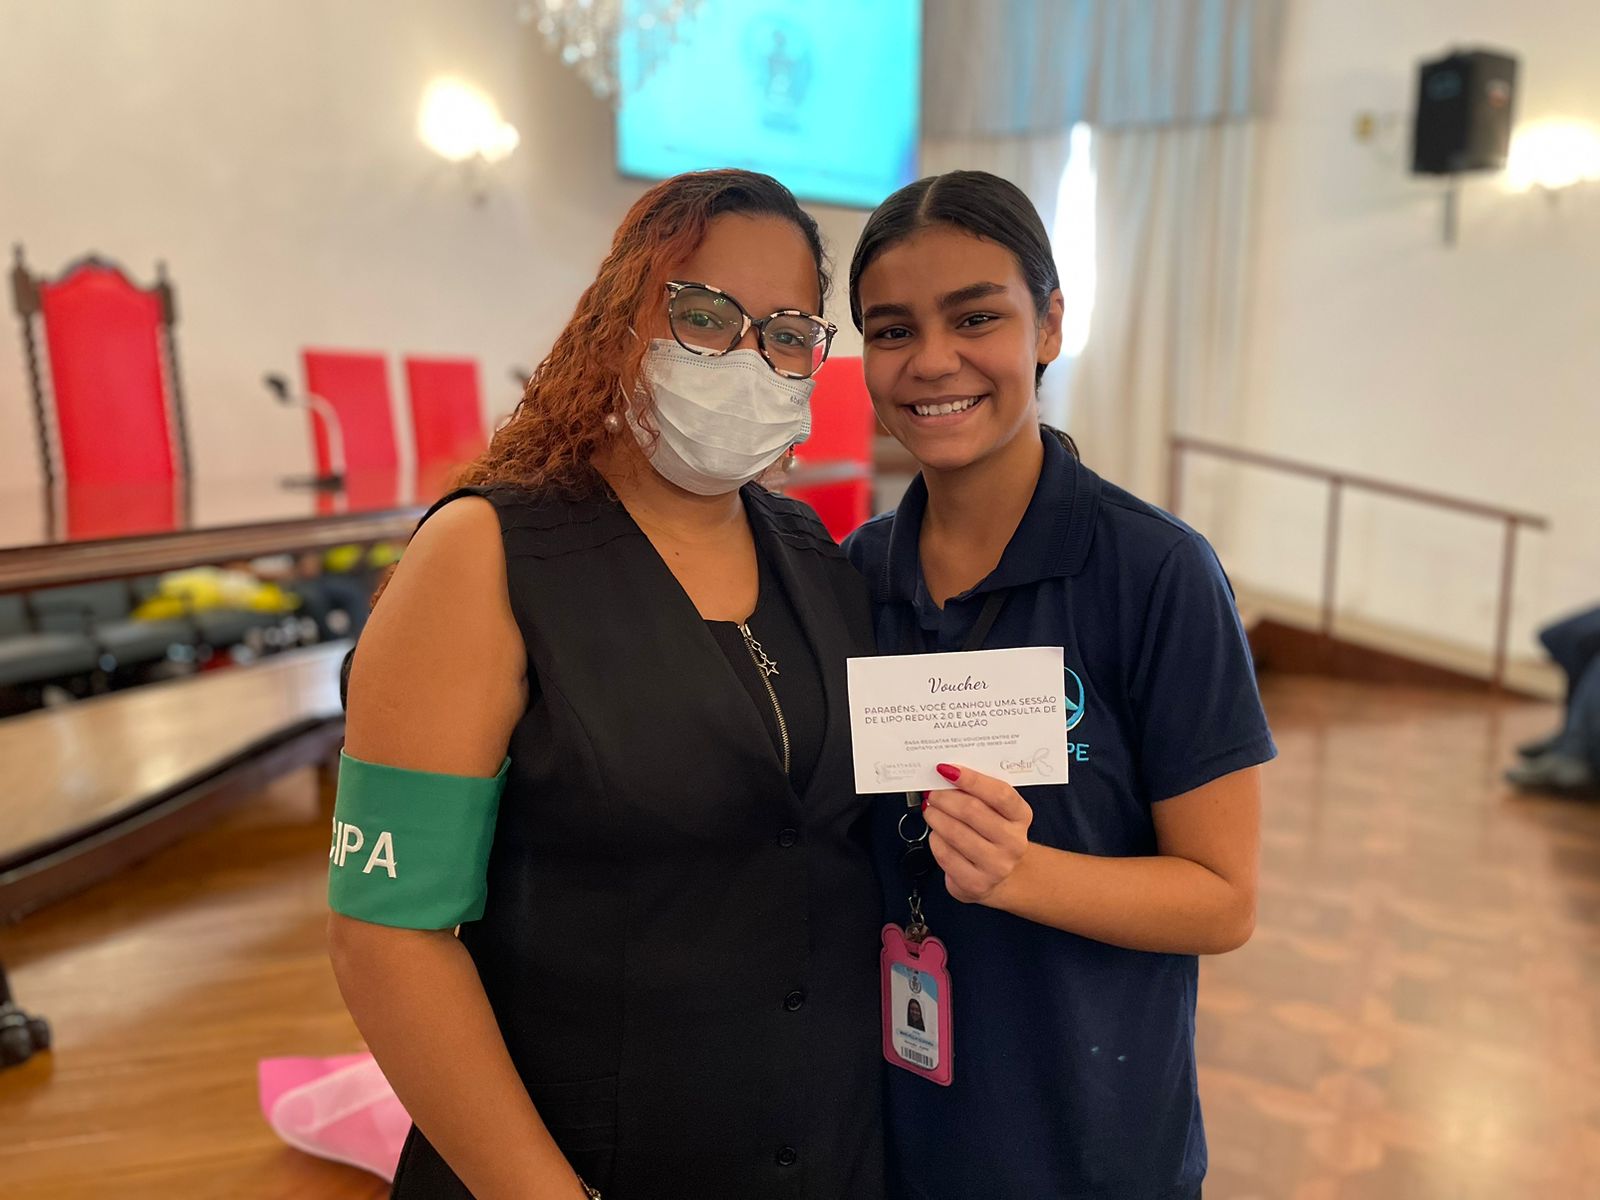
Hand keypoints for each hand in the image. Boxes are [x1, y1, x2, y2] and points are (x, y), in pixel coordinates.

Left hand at [923, 764, 1032, 905]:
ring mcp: (997, 866)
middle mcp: (1014, 842)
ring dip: (936, 816)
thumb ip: (978, 792)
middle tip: (932, 792)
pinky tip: (936, 834)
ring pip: (955, 833)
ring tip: (930, 810)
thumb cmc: (993, 834)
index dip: (971, 779)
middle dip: (945, 797)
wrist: (1000, 876)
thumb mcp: (996, 811)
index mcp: (1021, 816)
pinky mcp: (976, 883)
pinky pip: (946, 855)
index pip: (999, 794)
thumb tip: (947, 773)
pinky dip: (935, 840)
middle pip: (972, 811)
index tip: (947, 769)